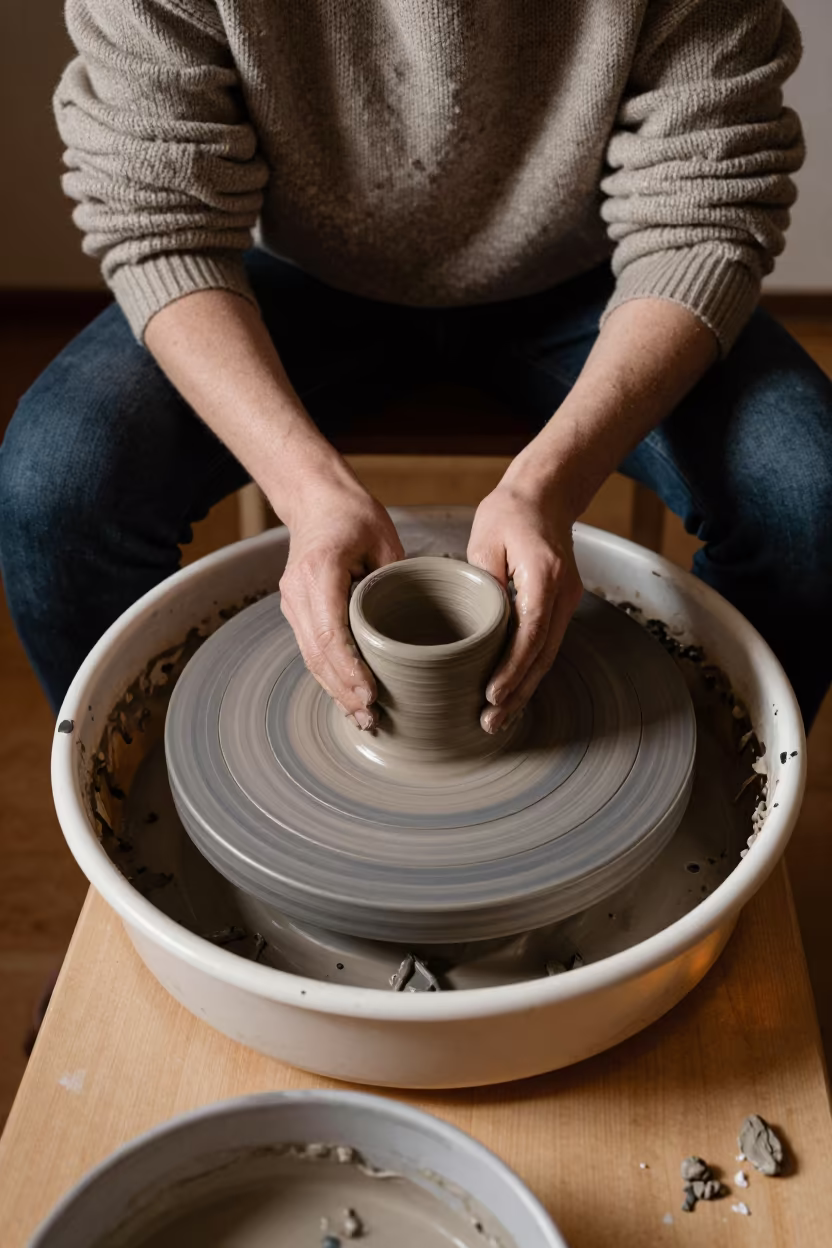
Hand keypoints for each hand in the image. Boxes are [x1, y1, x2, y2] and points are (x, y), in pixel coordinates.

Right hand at [278, 474, 403, 726]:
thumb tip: (415, 628)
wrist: (315, 500)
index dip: (349, 668)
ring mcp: (293, 602)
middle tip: (371, 719)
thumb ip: (395, 582)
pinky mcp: (297, 610)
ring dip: (334, 690)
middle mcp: (299, 590)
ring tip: (363, 718)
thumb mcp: (386, 540)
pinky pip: (311, 649)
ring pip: (310, 657)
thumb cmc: (353, 515)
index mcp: (320, 570)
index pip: (331, 632)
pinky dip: (330, 675)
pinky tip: (349, 696)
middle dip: (343, 691)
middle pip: (317, 654)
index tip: (370, 693)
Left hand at [468, 480, 582, 732]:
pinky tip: (511, 693)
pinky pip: (546, 645)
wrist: (545, 496)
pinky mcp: (560, 606)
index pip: (531, 633)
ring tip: (498, 718)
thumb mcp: (486, 537)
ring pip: (547, 656)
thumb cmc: (511, 513)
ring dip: (524, 689)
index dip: (512, 668)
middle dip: (518, 692)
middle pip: (543, 655)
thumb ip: (483, 579)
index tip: (492, 693)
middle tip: (490, 721)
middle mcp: (563, 594)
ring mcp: (566, 602)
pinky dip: (529, 672)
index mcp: (544, 576)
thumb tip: (477, 624)